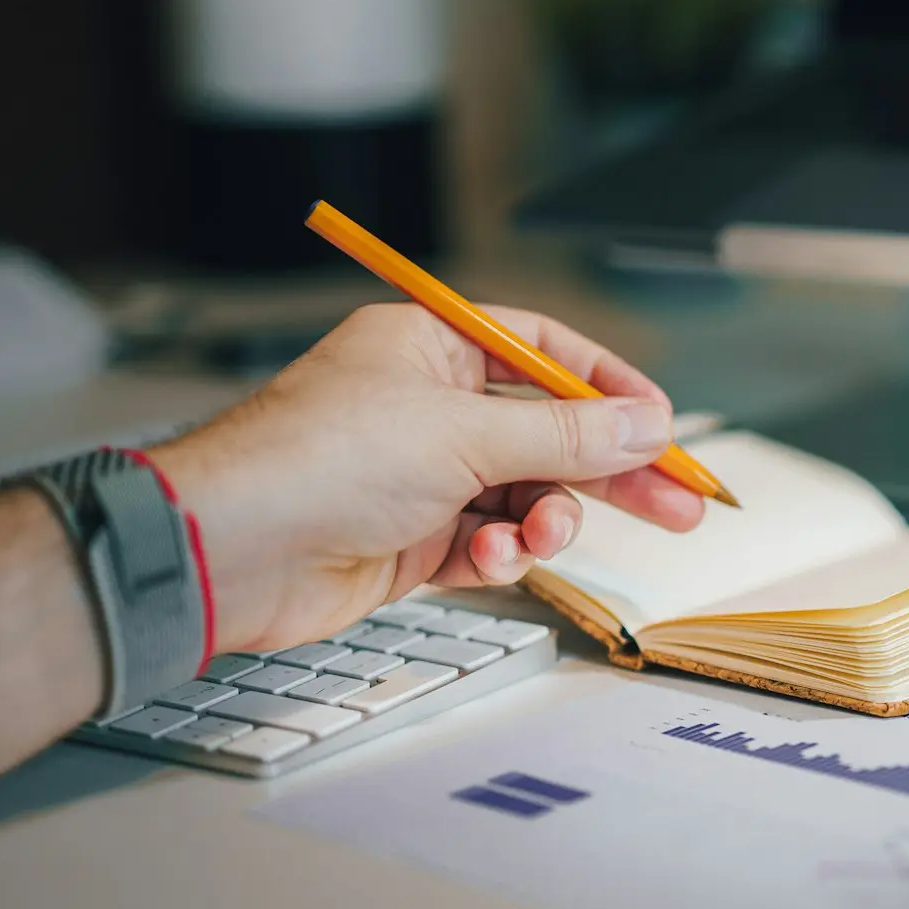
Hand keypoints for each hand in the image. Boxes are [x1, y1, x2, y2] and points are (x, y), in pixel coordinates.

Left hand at [150, 304, 704, 652]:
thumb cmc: (317, 460)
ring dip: (546, 519)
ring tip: (542, 536)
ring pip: (524, 494)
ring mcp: (420, 474)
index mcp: (432, 346)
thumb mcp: (463, 433)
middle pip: (549, 430)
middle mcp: (428, 405)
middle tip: (680, 504)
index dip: (609, 387)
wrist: (228, 549)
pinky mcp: (411, 539)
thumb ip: (566, 435)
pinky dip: (499, 555)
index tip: (664, 425)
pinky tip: (491, 561)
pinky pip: (487, 543)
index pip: (545, 351)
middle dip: (611, 471)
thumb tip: (646, 425)